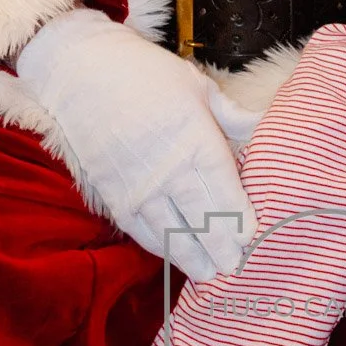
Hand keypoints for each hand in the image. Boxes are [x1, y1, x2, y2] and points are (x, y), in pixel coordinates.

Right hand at [16, 8, 256, 279]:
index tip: (252, 236)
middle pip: (201, 218)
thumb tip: (263, 127)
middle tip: (235, 267)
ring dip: (191, 255)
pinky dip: (158, 246)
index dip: (239, 217)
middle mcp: (169, 168)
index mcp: (195, 137)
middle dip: (220, 246)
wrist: (81, 72)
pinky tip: (173, 256)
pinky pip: (140, 229)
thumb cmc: (145, 72)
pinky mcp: (112, 193)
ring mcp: (138, 185)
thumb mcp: (196, 85)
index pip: (224, 189)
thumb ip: (230, 115)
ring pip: (171, 232)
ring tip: (209, 273)